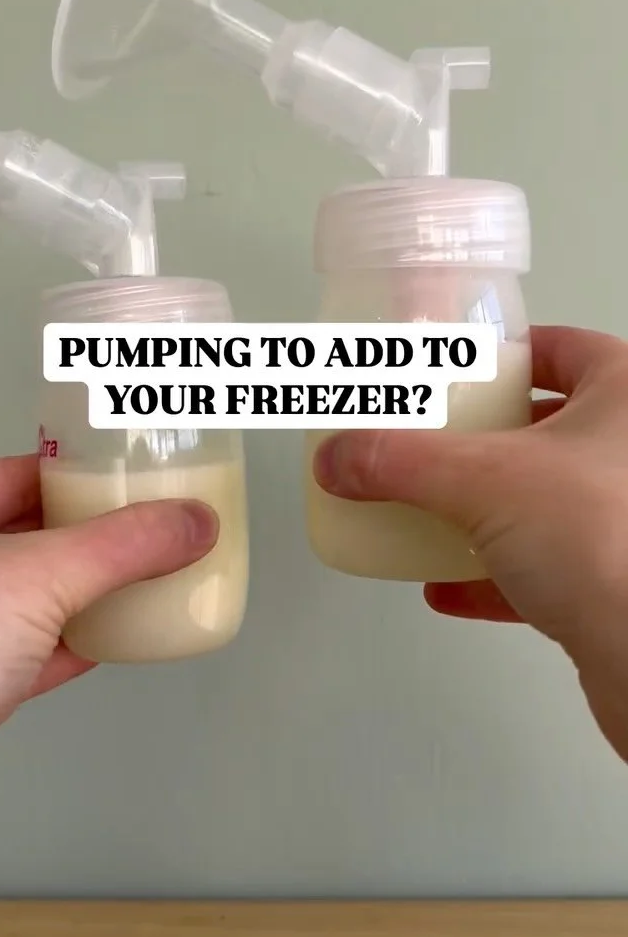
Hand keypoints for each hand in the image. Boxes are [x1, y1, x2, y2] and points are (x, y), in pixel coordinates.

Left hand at [0, 454, 216, 887]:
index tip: (130, 472)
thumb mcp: (38, 574)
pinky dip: (77, 642)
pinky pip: (34, 653)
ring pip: (33, 596)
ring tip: (146, 573)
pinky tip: (113, 638)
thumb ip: (123, 545)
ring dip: (89, 589)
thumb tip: (187, 522)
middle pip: (28, 533)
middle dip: (91, 530)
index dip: (77, 470)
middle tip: (150, 521)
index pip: (17, 472)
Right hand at [314, 325, 627, 764]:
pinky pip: (549, 569)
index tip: (465, 368)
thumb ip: (400, 461)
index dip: (512, 354)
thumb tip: (337, 457)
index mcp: (625, 395)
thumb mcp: (480, 479)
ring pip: (549, 502)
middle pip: (550, 428)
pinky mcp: (617, 585)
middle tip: (437, 441)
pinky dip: (496, 575)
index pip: (564, 349)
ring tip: (432, 513)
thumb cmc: (601, 540)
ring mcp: (625, 522)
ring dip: (489, 510)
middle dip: (489, 439)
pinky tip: (449, 587)